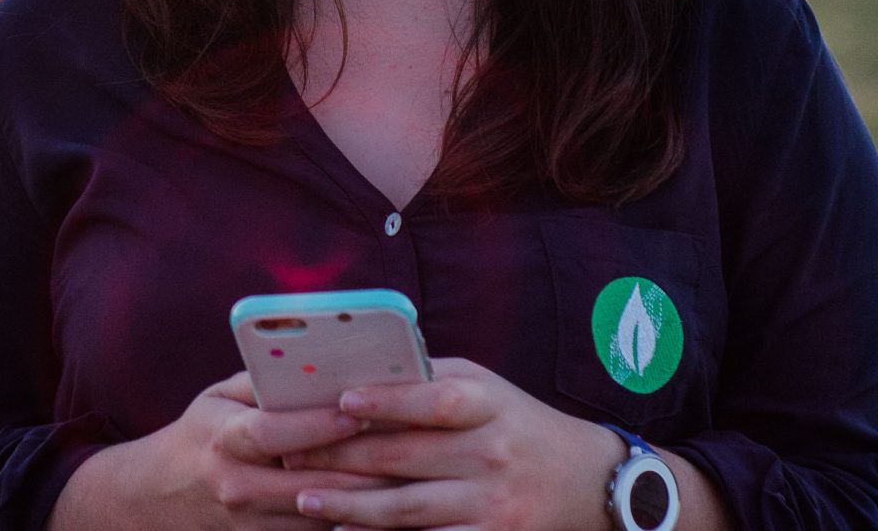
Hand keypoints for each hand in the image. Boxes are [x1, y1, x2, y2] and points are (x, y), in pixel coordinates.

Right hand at [49, 370, 399, 530]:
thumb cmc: (200, 435)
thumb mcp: (218, 399)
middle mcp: (239, 487)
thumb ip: (264, 384)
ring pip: (327, 517)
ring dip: (372, 499)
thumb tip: (319, 362)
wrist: (161, 498)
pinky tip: (390, 503)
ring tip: (416, 475)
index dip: (320, 423)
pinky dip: (357, 518)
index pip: (275, 432)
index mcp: (223, 440)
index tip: (362, 407)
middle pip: (314, 482)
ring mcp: (255, 525)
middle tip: (414, 445)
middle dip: (366, 466)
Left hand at [287, 356, 621, 529]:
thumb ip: (425, 379)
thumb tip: (352, 371)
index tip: (339, 402)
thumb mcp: (482, 387)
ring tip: (304, 498)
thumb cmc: (515, 422)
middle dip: (341, 457)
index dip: (386, 400)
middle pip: (405, 456)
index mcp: (486, 404)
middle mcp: (491, 453)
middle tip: (290, 454)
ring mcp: (493, 503)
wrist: (590, 482)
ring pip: (408, 508)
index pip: (433, 400)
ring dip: (350, 505)